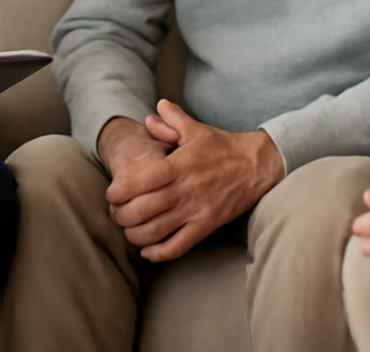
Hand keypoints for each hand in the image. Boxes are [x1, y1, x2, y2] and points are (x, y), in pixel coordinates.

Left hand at [106, 99, 284, 262]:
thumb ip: (171, 120)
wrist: (258, 165)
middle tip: (115, 212)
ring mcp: (196, 210)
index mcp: (179, 164)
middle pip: (142, 210)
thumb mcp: (196, 129)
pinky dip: (160, 253)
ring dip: (135, 235)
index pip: (142, 181)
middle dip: (121, 215)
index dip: (120, 190)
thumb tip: (150, 115)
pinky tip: (147, 251)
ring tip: (128, 229)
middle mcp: (185, 189)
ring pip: (156, 231)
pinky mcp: (207, 225)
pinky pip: (179, 246)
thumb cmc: (223, 146)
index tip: (112, 193)